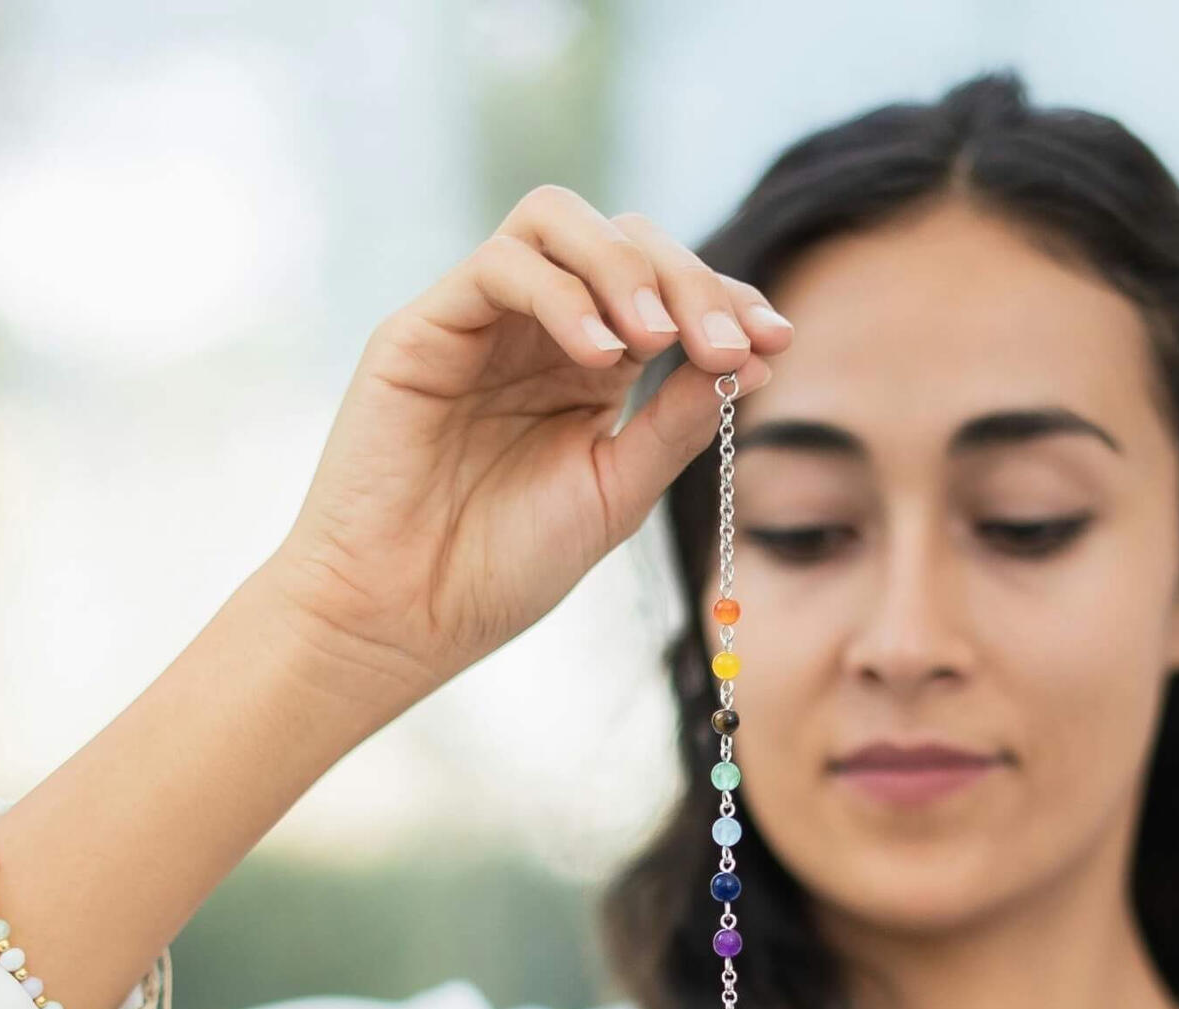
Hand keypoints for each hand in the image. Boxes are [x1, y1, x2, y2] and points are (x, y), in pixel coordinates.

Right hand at [267, 182, 793, 723]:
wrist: (404, 618)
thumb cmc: (502, 568)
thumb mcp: (616, 491)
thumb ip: (675, 421)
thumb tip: (759, 359)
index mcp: (586, 370)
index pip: (664, 290)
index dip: (724, 298)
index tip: (775, 339)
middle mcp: (535, 331)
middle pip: (622, 238)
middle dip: (688, 278)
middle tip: (725, 341)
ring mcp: (478, 322)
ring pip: (556, 221)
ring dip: (624, 266)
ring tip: (659, 339)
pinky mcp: (422, 329)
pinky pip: (498, 266)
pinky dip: (560, 294)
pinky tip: (600, 356)